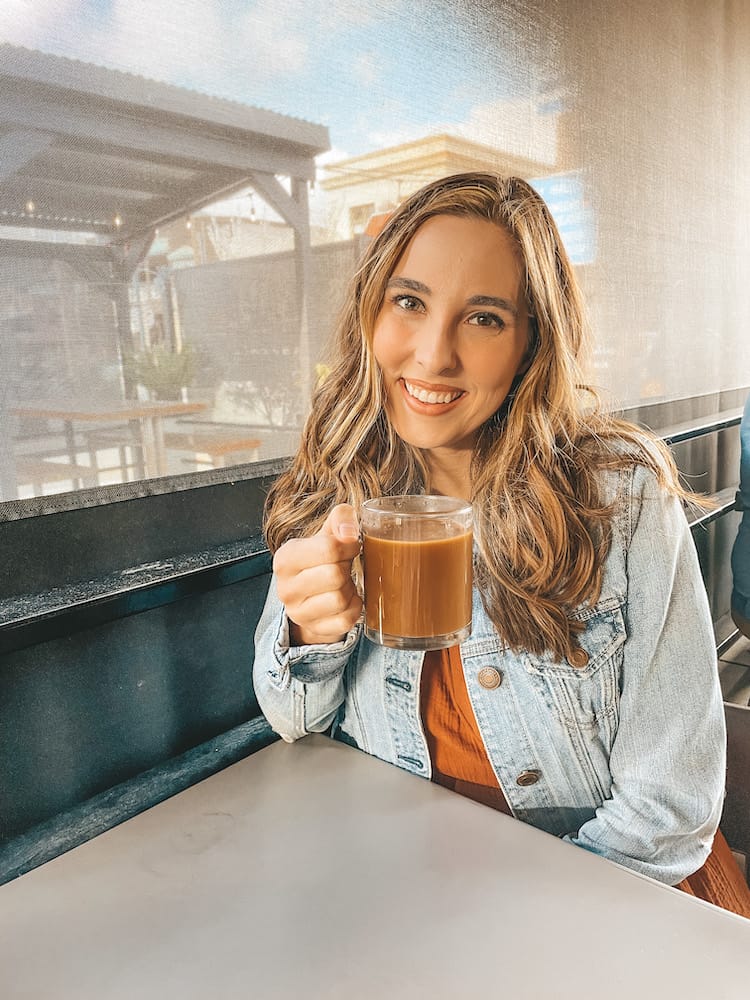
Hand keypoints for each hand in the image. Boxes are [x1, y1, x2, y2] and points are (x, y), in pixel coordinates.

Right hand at [273, 504, 362, 645]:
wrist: (310, 596)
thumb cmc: (320, 561)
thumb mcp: (325, 535)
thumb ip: (339, 519)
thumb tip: (349, 528)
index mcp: (285, 558)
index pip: (328, 548)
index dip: (349, 545)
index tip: (351, 545)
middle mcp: (285, 588)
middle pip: (335, 575)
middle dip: (347, 568)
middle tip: (345, 566)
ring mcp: (298, 613)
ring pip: (340, 600)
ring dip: (350, 589)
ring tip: (342, 583)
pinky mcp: (314, 629)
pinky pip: (346, 620)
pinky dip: (354, 608)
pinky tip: (347, 599)